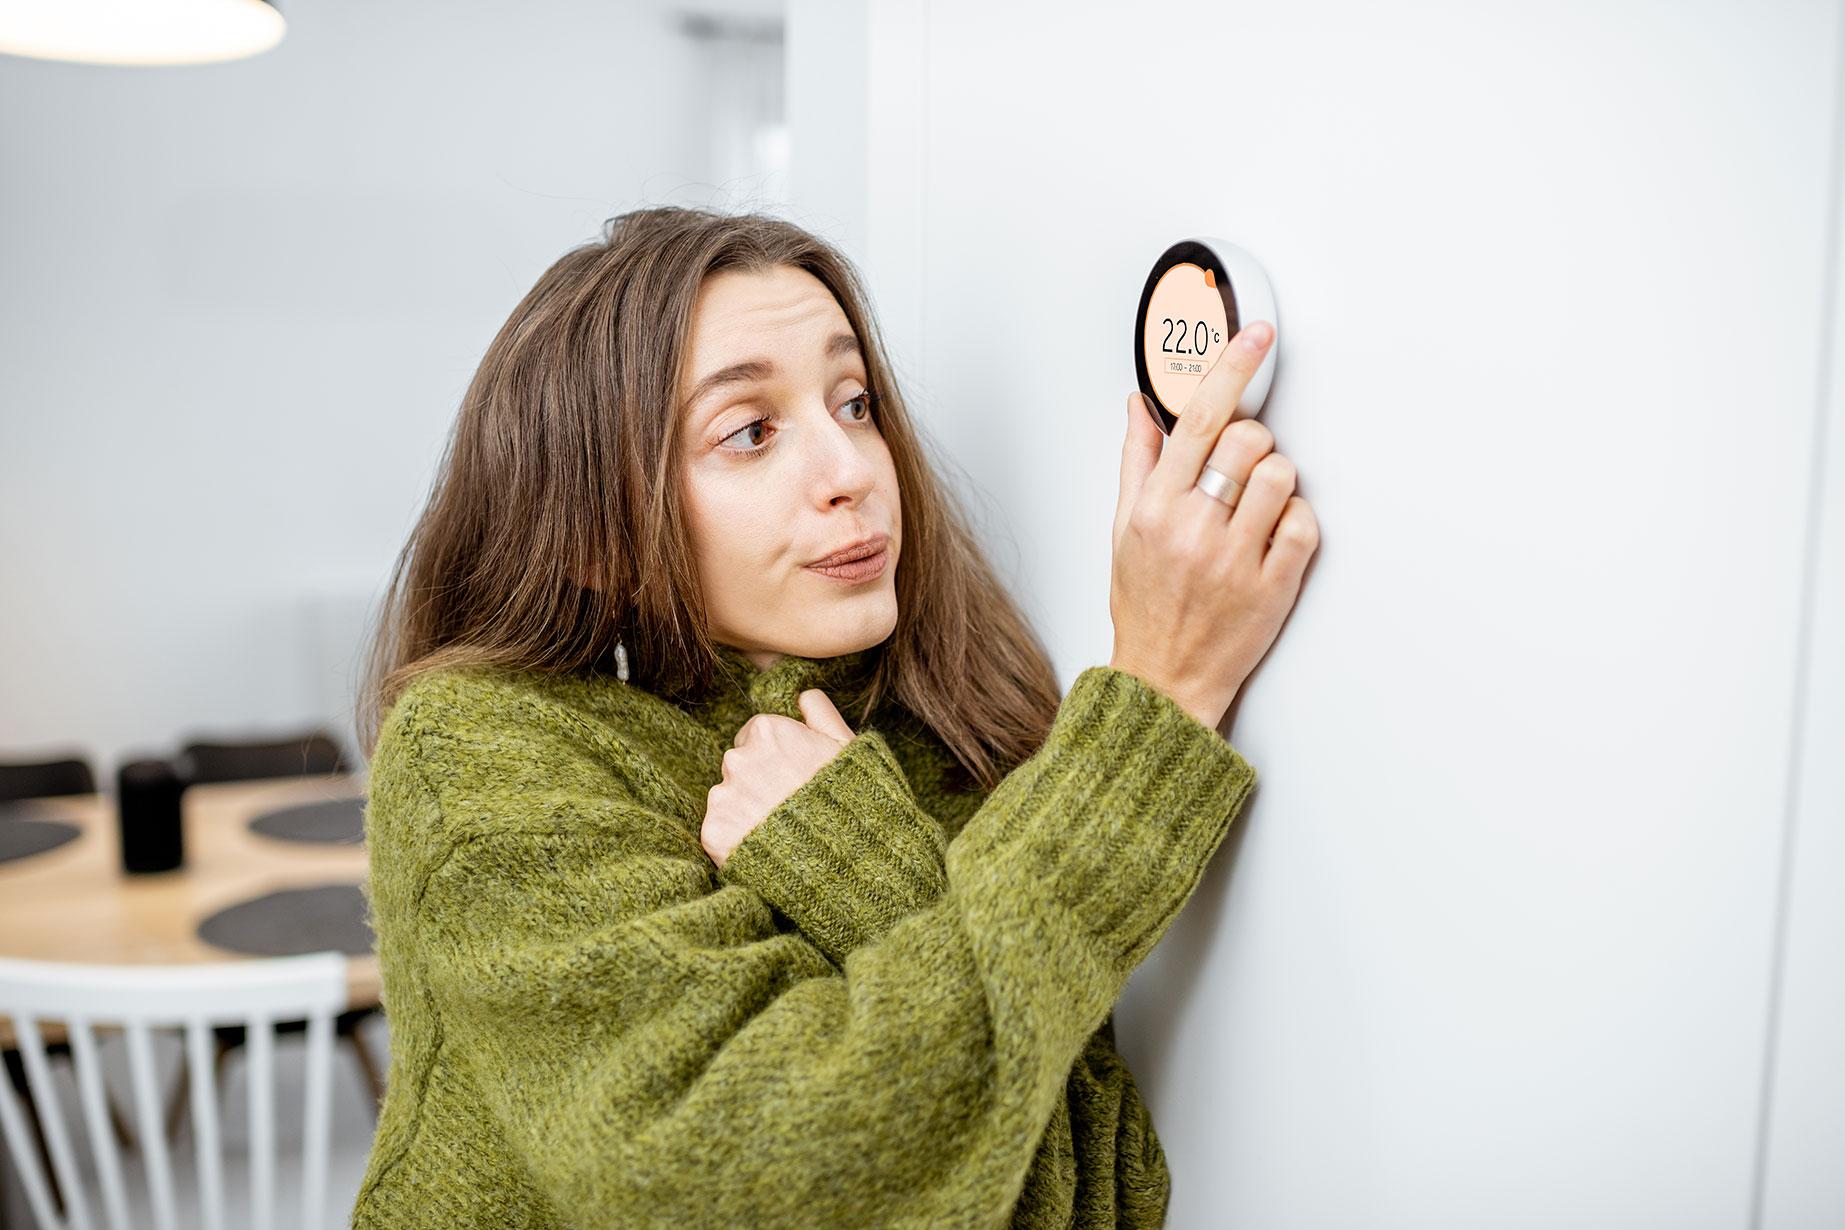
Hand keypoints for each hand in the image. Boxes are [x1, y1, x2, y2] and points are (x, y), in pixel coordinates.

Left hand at [701, 689, 855, 869]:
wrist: (842, 861)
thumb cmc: (851, 800)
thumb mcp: (847, 748)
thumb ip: (821, 713)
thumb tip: (803, 695)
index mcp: (767, 731)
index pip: (755, 736)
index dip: (777, 757)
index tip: (795, 777)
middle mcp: (737, 759)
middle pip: (739, 766)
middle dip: (758, 782)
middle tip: (788, 807)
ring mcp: (723, 797)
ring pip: (727, 798)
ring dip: (745, 811)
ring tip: (779, 831)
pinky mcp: (713, 833)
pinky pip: (719, 831)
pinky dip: (736, 840)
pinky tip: (765, 848)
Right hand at [1109, 321, 1319, 728]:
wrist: (1164, 681)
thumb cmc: (1145, 605)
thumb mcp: (1123, 529)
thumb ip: (1138, 461)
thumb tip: (1142, 405)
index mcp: (1154, 509)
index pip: (1198, 419)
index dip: (1232, 367)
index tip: (1257, 336)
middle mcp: (1192, 529)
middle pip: (1248, 439)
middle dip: (1253, 442)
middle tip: (1242, 470)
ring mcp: (1234, 559)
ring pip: (1281, 476)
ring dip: (1276, 482)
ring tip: (1255, 510)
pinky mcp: (1273, 587)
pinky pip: (1304, 524)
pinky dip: (1295, 524)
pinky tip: (1271, 540)